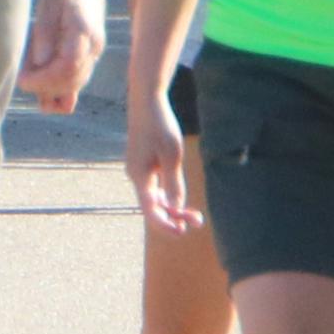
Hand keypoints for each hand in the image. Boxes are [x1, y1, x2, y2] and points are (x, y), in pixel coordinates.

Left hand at [18, 0, 110, 111]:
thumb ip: (44, 36)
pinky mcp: (89, 56)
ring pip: (76, 84)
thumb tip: (39, 65)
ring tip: (29, 83)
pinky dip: (62, 89)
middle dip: (45, 87)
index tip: (23, 80)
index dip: (44, 79)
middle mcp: (93, 47)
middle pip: (72, 80)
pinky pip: (78, 80)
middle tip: (22, 80)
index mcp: (84, 33)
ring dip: (53, 90)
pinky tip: (44, 93)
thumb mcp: (48, 7)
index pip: (67, 68)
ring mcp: (94, 53)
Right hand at [127, 85, 197, 233]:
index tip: (182, 231)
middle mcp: (135, 176)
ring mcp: (138, 170)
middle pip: (153, 205)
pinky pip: (153, 186)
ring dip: (172, 206)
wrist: (146, 102)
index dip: (166, 224)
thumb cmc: (160, 126)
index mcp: (139, 177)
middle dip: (174, 216)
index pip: (151, 210)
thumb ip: (174, 183)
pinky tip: (178, 198)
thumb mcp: (172, 156)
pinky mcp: (142, 163)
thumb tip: (176, 207)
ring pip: (153, 197)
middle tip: (197, 221)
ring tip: (193, 214)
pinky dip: (166, 194)